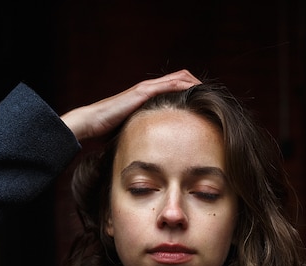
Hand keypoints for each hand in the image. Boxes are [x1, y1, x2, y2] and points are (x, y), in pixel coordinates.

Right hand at [60, 69, 200, 141]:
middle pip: (181, 77)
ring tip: (211, 92)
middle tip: (213, 96)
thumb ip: (145, 131)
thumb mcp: (133, 128)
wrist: (91, 122)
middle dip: (198, 84)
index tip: (205, 100)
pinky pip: (170, 84)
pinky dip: (185, 86)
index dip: (191, 89)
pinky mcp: (143, 91)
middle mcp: (149, 87)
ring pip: (179, 77)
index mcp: (148, 95)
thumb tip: (156, 148)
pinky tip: (198, 93)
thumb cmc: (107, 128)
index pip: (175, 85)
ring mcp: (146, 88)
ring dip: (196, 83)